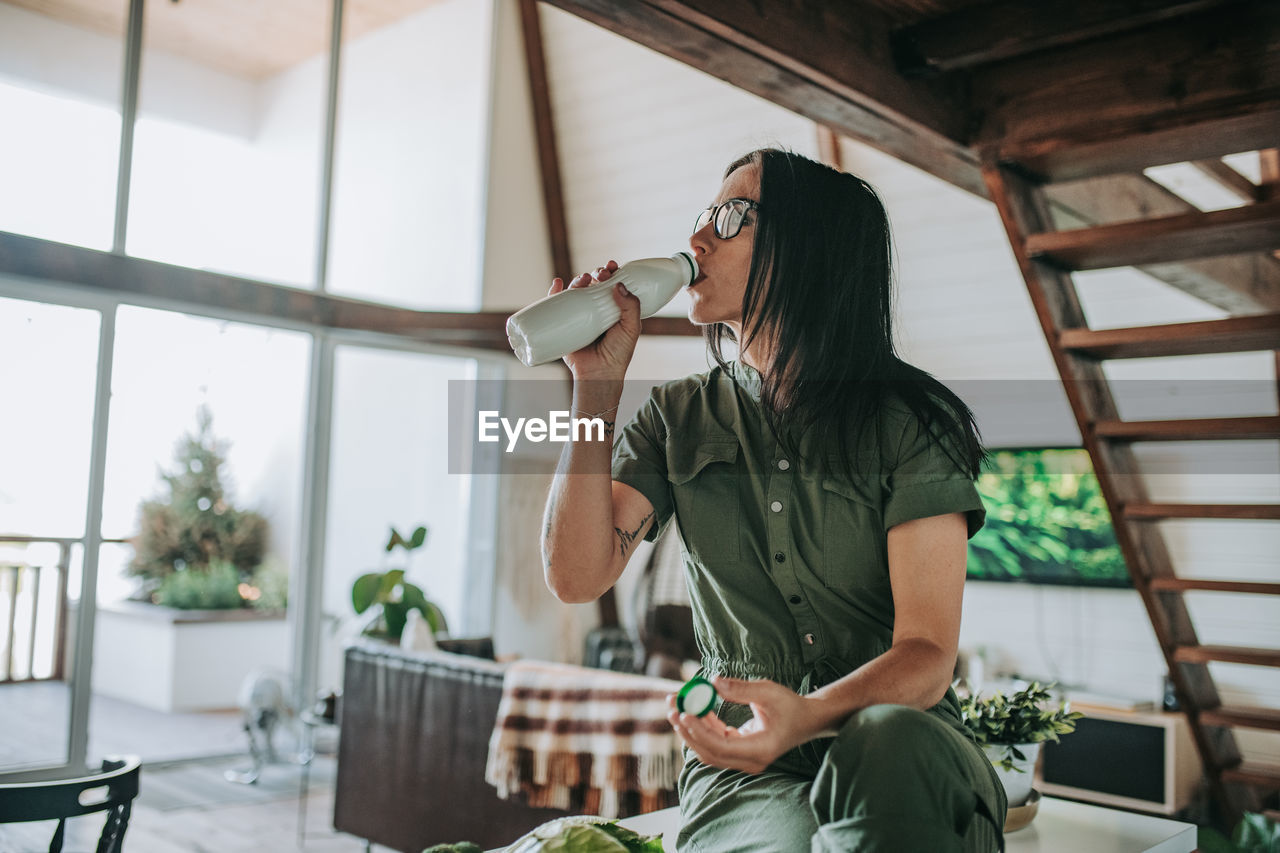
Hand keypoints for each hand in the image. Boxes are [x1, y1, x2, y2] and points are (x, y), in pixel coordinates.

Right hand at [549, 261, 641, 379]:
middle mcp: (597, 309)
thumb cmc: (618, 353)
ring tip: (583, 279)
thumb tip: (619, 285)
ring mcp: (579, 314)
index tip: (612, 266)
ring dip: (578, 279)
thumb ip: (631, 307)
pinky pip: (557, 303)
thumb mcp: (632, 328)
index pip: (613, 284)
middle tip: (600, 274)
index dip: (612, 272)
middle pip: (594, 283)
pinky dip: (555, 290)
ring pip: (577, 290)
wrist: (599, 373)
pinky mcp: (564, 321)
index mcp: (614, 308)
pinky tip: (557, 283)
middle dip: (596, 273)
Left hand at [666, 676, 824, 773]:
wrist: (807, 720)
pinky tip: (693, 708)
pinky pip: (714, 742)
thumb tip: (713, 681)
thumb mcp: (770, 692)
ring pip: (708, 750)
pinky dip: (701, 727)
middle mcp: (750, 761)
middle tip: (672, 707)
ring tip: (675, 705)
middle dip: (687, 731)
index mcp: (760, 750)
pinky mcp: (739, 751)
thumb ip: (742, 689)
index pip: (721, 747)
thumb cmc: (791, 705)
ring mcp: (744, 759)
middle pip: (709, 752)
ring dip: (690, 730)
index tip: (684, 714)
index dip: (700, 732)